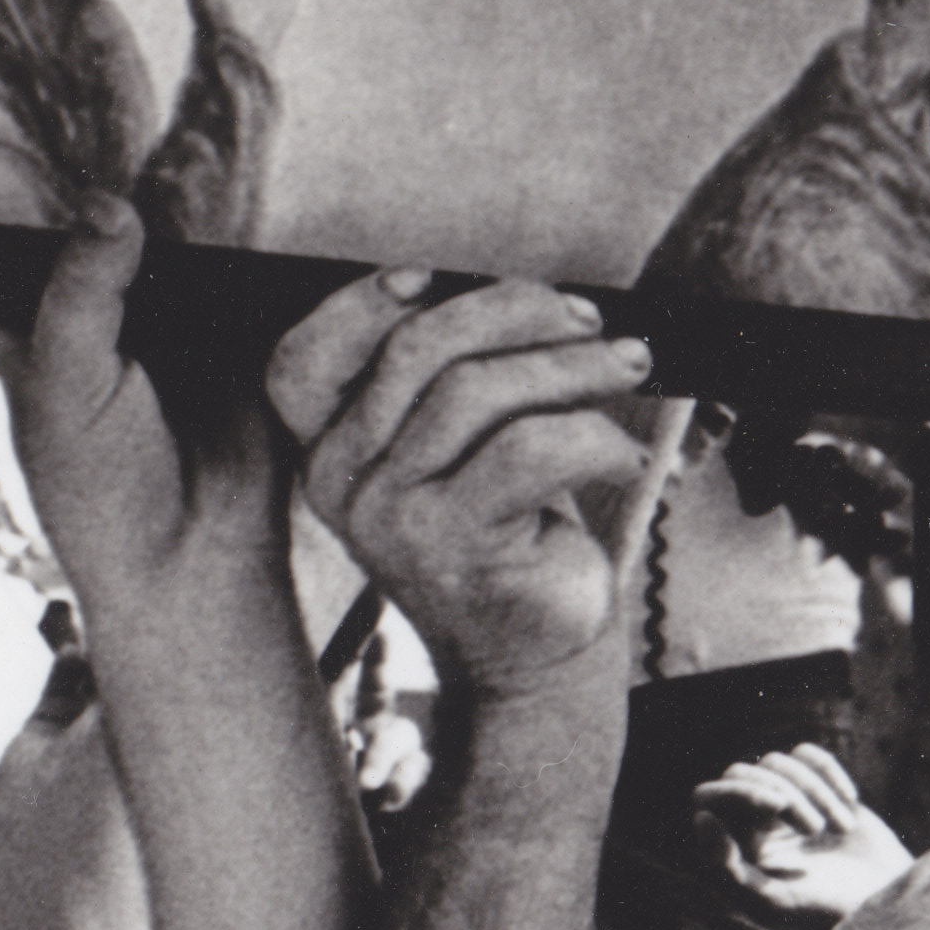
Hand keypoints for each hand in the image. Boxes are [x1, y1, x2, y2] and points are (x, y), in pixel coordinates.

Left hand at [4, 193, 290, 640]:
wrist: (197, 566)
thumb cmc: (104, 493)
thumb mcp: (69, 387)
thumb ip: (82, 293)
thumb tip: (107, 204)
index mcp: (38, 318)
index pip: (38, 229)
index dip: (56, 186)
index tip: (87, 148)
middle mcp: (106, 311)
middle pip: (125, 224)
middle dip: (149, 191)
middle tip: (175, 151)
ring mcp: (178, 320)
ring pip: (192, 244)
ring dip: (212, 223)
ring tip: (227, 178)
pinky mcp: (242, 334)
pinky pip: (252, 280)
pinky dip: (261, 261)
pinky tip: (270, 230)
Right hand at [263, 269, 664, 702]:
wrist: (535, 654)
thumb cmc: (508, 534)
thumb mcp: (461, 451)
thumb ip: (449, 380)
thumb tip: (515, 297)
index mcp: (327, 450)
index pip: (302, 359)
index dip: (359, 304)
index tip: (432, 275)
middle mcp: (342, 484)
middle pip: (414, 350)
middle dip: (513, 313)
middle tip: (586, 320)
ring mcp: (391, 518)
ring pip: (478, 390)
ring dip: (572, 366)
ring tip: (627, 367)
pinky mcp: (455, 545)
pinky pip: (530, 448)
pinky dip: (594, 436)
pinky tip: (623, 452)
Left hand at [692, 744, 906, 929]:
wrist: (886, 904)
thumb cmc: (825, 912)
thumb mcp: (772, 903)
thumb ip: (726, 869)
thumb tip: (701, 817)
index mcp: (732, 846)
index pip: (708, 797)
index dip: (738, 792)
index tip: (775, 805)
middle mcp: (750, 821)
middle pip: (740, 772)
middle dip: (782, 792)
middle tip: (813, 829)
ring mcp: (784, 800)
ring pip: (776, 761)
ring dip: (813, 791)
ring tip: (841, 829)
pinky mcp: (817, 787)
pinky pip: (808, 755)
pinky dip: (829, 774)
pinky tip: (851, 805)